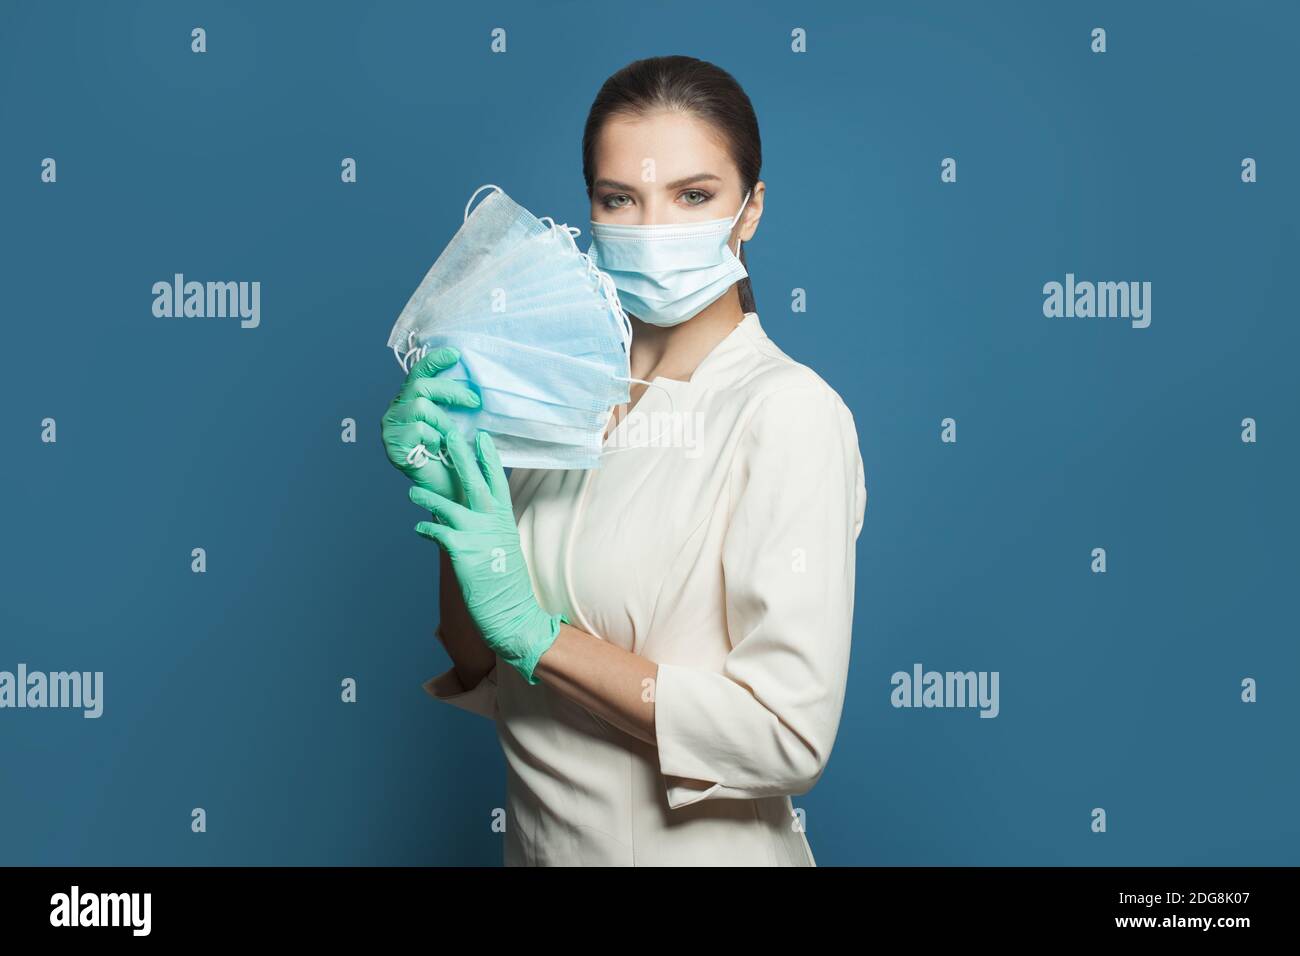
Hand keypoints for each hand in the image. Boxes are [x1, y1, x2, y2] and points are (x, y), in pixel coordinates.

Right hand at [381, 346, 480, 497]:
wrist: (449, 491)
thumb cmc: (453, 456)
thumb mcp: (456, 422)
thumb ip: (454, 403)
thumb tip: (474, 383)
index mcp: (408, 402)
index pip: (418, 373)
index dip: (435, 361)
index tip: (455, 354)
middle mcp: (395, 412)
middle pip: (420, 387)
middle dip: (451, 391)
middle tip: (475, 402)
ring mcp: (390, 429)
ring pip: (421, 407)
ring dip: (444, 421)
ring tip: (451, 438)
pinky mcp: (392, 446)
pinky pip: (419, 429)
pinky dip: (435, 437)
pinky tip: (437, 450)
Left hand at [408, 428, 562, 685]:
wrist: (512, 612)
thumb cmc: (505, 581)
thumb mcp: (503, 545)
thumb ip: (489, 525)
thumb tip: (472, 510)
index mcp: (503, 519)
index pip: (497, 481)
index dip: (488, 458)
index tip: (481, 436)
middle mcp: (492, 523)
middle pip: (474, 483)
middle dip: (461, 457)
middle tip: (448, 435)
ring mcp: (478, 537)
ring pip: (449, 506)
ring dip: (429, 497)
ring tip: (412, 492)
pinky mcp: (463, 553)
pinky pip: (438, 534)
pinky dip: (426, 530)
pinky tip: (418, 529)